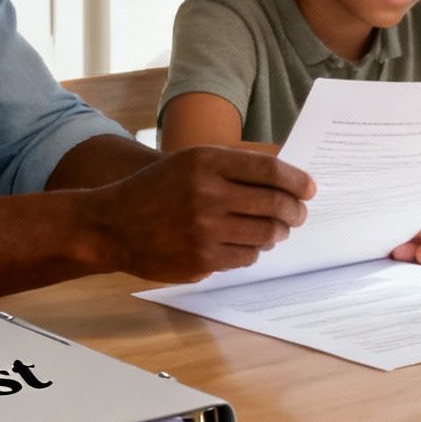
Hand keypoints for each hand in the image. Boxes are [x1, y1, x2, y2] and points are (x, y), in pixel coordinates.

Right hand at [82, 147, 313, 281]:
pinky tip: (248, 244)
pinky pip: (247, 257)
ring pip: (266, 234)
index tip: (309, 188)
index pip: (269, 170)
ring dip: (277, 233)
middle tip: (298, 213)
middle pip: (275, 203)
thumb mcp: (188, 162)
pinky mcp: (202, 259)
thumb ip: (232, 166)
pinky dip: (254, 251)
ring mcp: (205, 229)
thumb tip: (284, 177)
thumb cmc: (155, 190)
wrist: (111, 225)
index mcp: (206, 162)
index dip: (297, 180)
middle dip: (295, 211)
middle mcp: (207, 193)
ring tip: (275, 229)